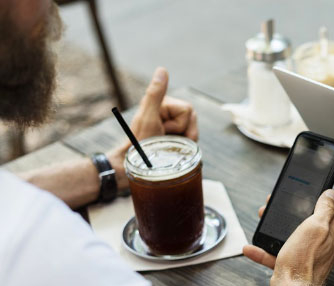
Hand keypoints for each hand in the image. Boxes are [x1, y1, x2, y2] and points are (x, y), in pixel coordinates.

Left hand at [106, 67, 198, 190]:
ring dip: (183, 142)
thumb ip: (156, 93)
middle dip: (182, 132)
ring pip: (194, 131)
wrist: (138, 169)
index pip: (188, 109)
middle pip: (193, 119)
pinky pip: (193, 142)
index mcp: (163, 105)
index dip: (178, 123)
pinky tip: (172, 151)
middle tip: (164, 139)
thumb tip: (162, 69)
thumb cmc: (140, 143)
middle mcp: (169, 114)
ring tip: (167, 146)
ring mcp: (174, 127)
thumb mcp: (149, 117)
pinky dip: (185, 149)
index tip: (161, 128)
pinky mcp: (177, 140)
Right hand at [243, 190, 333, 285]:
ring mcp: (309, 258)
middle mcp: (324, 247)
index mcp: (333, 235)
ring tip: (262, 222)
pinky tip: (252, 248)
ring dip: (274, 231)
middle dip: (289, 216)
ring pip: (291, 238)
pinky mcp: (294, 268)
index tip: (299, 197)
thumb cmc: (304, 263)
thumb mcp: (315, 227)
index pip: (327, 212)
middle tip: (275, 208)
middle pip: (306, 224)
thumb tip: (332, 194)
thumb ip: (325, 209)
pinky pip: (278, 255)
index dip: (311, 202)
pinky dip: (265, 251)